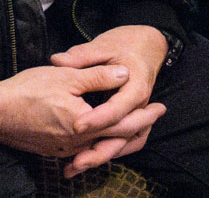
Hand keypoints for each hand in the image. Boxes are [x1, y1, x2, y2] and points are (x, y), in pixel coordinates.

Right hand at [0, 62, 163, 172]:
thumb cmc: (28, 91)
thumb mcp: (66, 76)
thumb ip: (98, 76)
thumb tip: (124, 73)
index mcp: (84, 124)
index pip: (123, 122)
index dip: (144, 114)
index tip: (160, 106)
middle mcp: (78, 143)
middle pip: (117, 139)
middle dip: (139, 127)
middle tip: (156, 116)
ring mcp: (66, 150)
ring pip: (102, 146)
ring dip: (122, 137)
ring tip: (136, 126)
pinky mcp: (55, 150)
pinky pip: (86, 149)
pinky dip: (101, 143)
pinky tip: (103, 135)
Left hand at [48, 25, 170, 173]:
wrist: (150, 44)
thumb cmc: (128, 42)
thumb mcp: (105, 44)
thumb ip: (82, 55)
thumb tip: (57, 60)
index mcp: (136, 85)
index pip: (117, 108)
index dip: (97, 119)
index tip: (76, 125)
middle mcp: (140, 104)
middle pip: (123, 134)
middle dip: (99, 149)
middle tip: (75, 160)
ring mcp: (139, 113)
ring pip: (127, 142)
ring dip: (103, 155)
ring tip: (77, 165)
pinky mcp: (133, 118)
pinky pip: (126, 140)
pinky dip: (110, 150)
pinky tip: (88, 158)